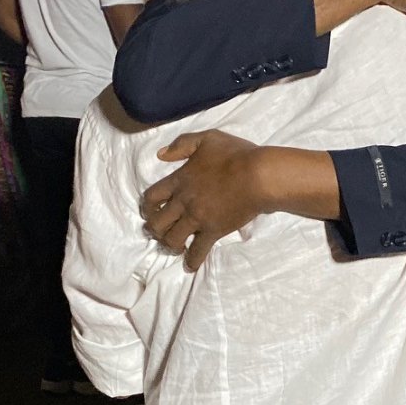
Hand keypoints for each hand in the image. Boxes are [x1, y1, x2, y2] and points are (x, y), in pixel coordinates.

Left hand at [142, 129, 268, 269]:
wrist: (258, 175)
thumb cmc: (236, 154)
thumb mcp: (207, 138)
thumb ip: (182, 144)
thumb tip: (160, 155)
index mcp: (179, 180)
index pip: (152, 196)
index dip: (147, 206)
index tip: (149, 211)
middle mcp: (183, 202)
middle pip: (157, 222)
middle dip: (154, 229)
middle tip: (158, 231)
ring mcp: (197, 218)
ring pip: (172, 239)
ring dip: (169, 244)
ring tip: (174, 246)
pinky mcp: (213, 231)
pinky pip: (198, 250)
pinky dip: (192, 260)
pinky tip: (190, 266)